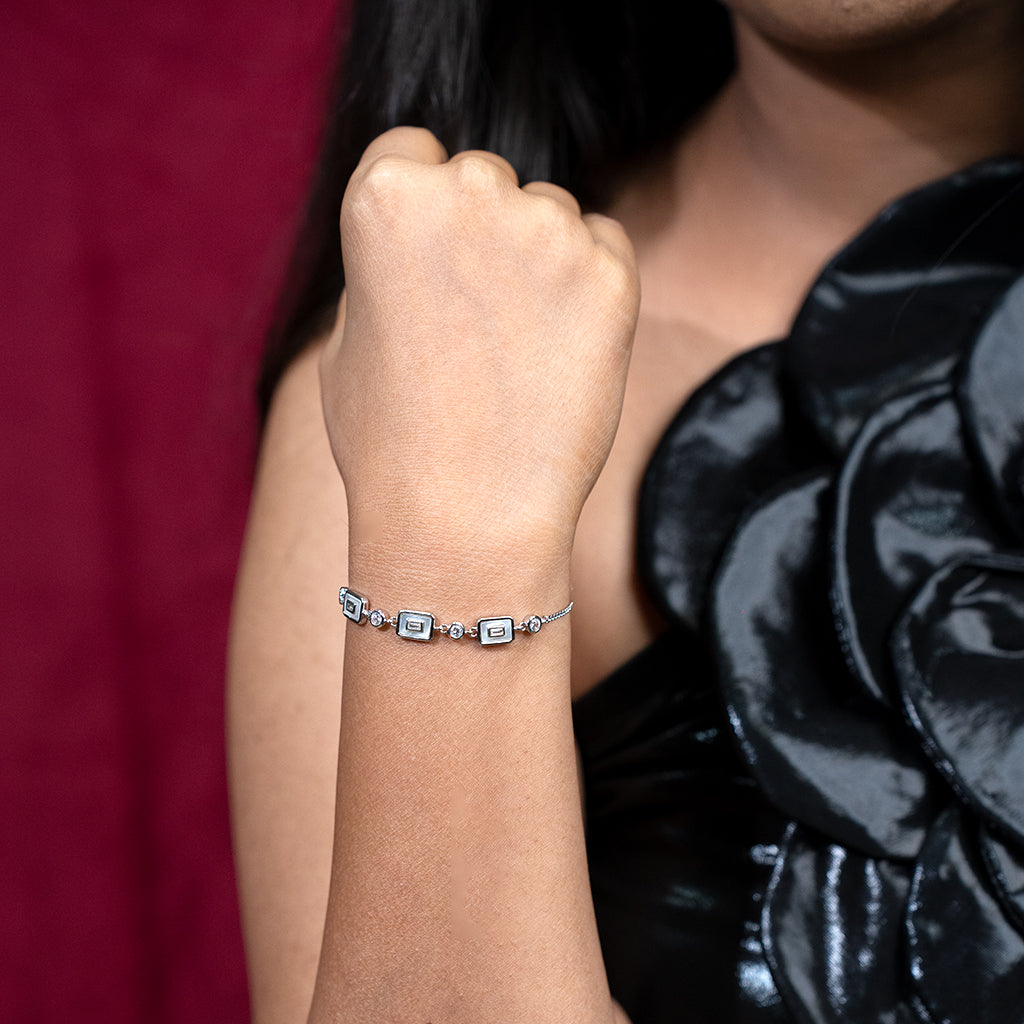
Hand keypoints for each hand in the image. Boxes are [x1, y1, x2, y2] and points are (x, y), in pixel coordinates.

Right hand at [321, 127, 639, 558]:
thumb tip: (416, 248)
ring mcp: (547, 228)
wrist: (462, 520)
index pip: (412, 152)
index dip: (424, 212)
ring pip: (551, 214)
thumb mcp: (343, 340)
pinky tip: (559, 355)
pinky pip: (604, 250)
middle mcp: (468, 190)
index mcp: (385, 196)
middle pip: (486, 180)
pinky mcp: (611, 273)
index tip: (433, 264)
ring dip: (539, 261)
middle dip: (484, 234)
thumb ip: (380, 270)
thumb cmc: (389, 445)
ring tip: (517, 354)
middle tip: (477, 325)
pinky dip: (589, 290)